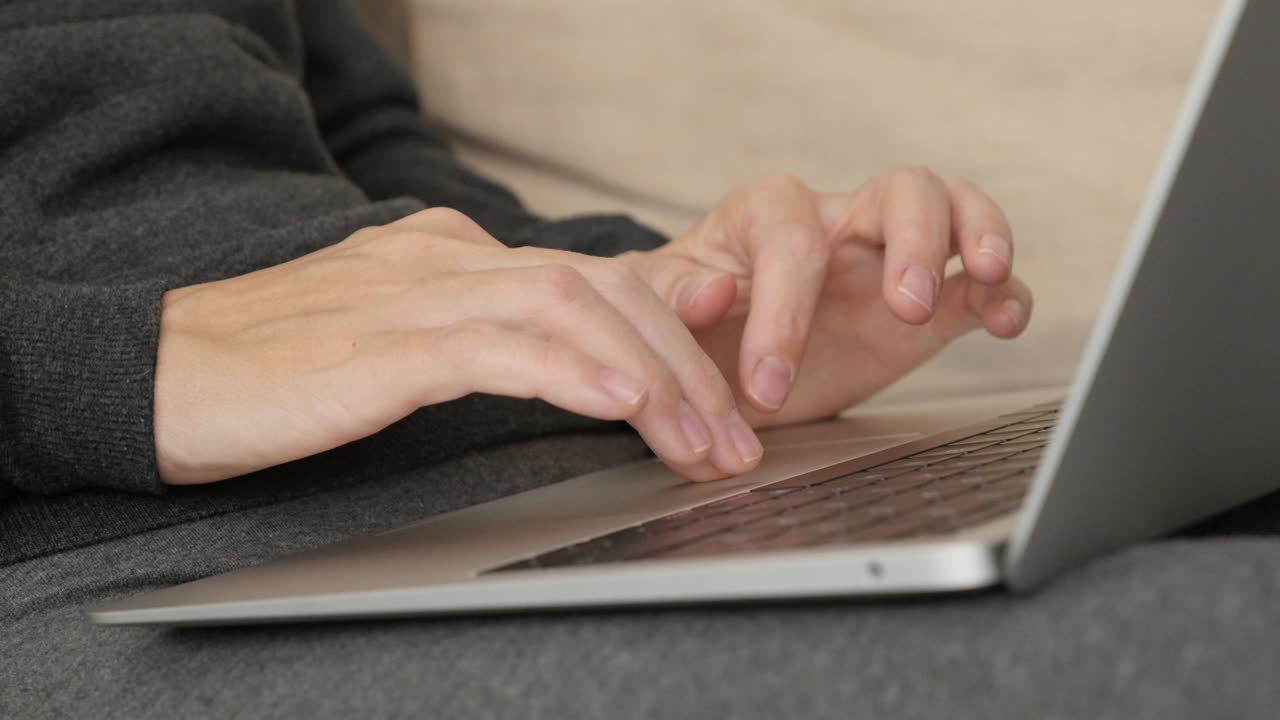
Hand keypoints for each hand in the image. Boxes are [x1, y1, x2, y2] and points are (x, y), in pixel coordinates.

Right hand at [154, 208, 763, 484]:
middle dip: (682, 367)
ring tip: (700, 441)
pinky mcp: (378, 342)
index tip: (716, 398)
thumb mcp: (392, 342)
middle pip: (597, 290)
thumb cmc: (271, 371)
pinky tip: (619, 402)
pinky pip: (494, 346)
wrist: (152, 372)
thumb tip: (551, 359)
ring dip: (648, 377)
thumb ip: (470, 335)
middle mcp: (444, 260)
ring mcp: (412, 293)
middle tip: (732, 441)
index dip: (667, 335)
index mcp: (451, 258)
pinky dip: (567, 369)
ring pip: (565, 309)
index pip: (587, 280)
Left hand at [621, 170, 1032, 427]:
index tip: (766, 385)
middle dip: (913, 239)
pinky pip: (978, 284)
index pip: (791, 239)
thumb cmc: (686, 323)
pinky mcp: (926, 307)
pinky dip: (1003, 293)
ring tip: (982, 277)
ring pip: (953, 211)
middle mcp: (837, 222)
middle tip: (903, 304)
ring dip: (976, 236)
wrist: (713, 358)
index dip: (783, 310)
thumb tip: (713, 293)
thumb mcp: (657, 310)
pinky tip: (1006, 318)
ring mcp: (889, 259)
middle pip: (899, 190)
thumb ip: (674, 298)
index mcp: (765, 215)